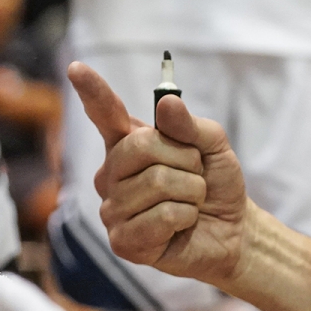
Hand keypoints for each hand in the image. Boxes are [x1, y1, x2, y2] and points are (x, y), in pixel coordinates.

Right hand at [67, 61, 248, 284]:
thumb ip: (191, 124)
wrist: (232, 229)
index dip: (93, 92)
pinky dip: (185, 217)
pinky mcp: (122, 241)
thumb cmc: (215, 182)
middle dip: (185, 159)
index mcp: (128, 144)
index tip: (77, 69)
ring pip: (157, 182)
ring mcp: (113, 209)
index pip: (107, 115)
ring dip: (191, 191)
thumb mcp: (214, 144)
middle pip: (142, 146)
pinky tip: (181, 226)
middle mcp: (112, 175)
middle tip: (195, 175)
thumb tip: (166, 103)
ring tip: (190, 203)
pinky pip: (161, 216)